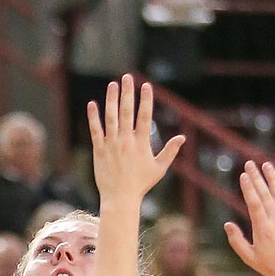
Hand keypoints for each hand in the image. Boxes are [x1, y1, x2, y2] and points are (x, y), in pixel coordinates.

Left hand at [87, 75, 184, 207]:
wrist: (120, 199)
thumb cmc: (141, 184)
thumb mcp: (159, 168)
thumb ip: (170, 151)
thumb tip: (182, 137)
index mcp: (141, 144)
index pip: (144, 117)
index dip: (145, 100)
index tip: (146, 86)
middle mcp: (126, 141)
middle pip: (127, 112)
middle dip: (127, 93)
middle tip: (127, 76)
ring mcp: (111, 145)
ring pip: (111, 118)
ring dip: (111, 99)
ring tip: (113, 84)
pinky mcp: (99, 151)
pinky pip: (96, 131)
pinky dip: (94, 117)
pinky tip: (92, 104)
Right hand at [224, 160, 274, 275]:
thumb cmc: (269, 266)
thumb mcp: (249, 257)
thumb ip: (237, 241)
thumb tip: (227, 224)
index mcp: (263, 230)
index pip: (255, 204)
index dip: (249, 189)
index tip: (243, 176)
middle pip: (266, 195)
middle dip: (257, 178)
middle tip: (249, 163)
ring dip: (273, 177)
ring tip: (266, 164)